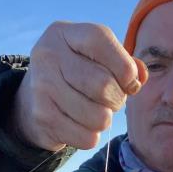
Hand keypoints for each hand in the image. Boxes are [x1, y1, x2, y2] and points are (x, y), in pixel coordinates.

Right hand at [11, 21, 147, 150]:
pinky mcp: (43, 118)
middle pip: (103, 85)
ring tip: (97, 112)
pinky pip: (87, 138)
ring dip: (105, 120)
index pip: (100, 40)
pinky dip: (92, 137)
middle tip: (112, 100)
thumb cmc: (77, 76)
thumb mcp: (97, 59)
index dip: (124, 65)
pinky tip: (82, 126)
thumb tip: (140, 77)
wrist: (32, 100)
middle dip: (117, 99)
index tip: (129, 80)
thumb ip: (125, 64)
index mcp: (64, 33)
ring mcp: (42, 87)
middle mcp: (49, 56)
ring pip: (98, 117)